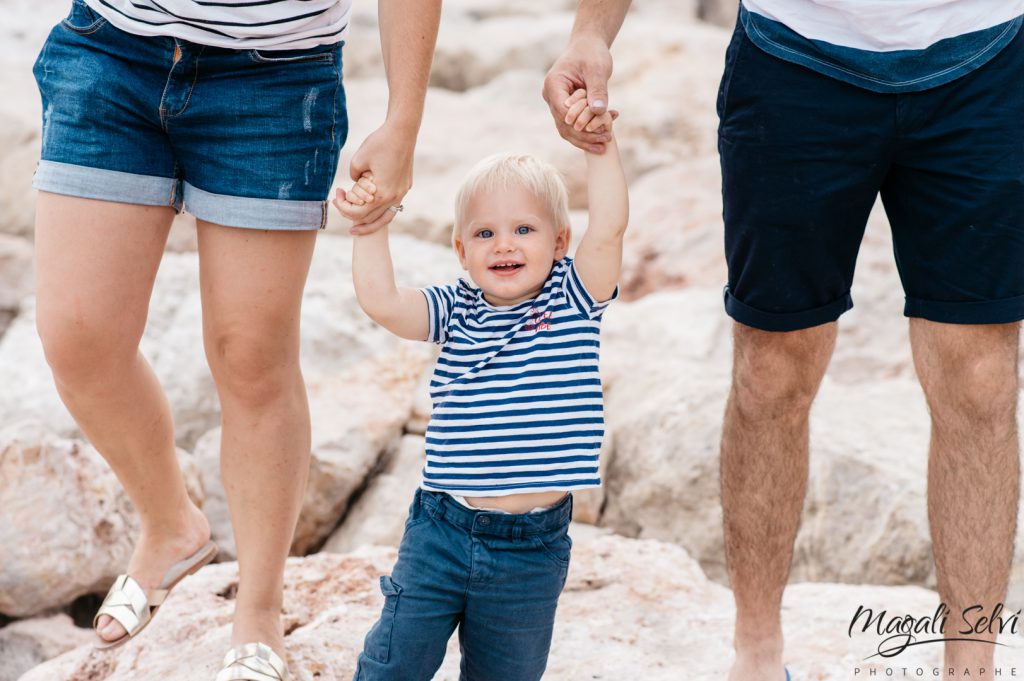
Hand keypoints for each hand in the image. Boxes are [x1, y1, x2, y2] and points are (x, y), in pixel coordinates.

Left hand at [337, 122, 414, 233]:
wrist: (402, 132)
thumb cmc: (379, 143)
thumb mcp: (357, 160)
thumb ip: (352, 177)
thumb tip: (355, 183)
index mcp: (381, 194)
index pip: (358, 213)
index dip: (343, 207)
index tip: (336, 195)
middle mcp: (394, 198)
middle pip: (370, 218)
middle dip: (351, 213)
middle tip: (339, 202)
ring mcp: (402, 193)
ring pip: (385, 218)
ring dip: (369, 224)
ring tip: (356, 228)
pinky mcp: (405, 186)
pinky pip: (392, 206)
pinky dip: (381, 211)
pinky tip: (371, 208)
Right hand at [543, 35, 617, 152]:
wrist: (588, 46)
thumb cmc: (591, 53)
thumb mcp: (597, 69)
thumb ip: (597, 90)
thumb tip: (599, 111)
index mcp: (553, 85)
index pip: (562, 111)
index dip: (579, 123)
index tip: (600, 130)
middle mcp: (551, 96)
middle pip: (563, 125)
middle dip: (584, 136)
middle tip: (605, 142)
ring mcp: (556, 104)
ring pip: (567, 129)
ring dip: (586, 138)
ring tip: (605, 144)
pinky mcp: (566, 108)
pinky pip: (574, 124)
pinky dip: (589, 130)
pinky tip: (607, 130)